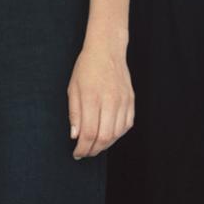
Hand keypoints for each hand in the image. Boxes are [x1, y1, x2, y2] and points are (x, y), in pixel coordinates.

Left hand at [67, 42, 134, 158]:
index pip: (88, 133)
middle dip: (93, 150)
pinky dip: (118, 134)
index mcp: (92, 98)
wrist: (107, 50)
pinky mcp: (131, 100)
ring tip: (96, 145)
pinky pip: (127, 125)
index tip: (77, 153)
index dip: (82, 148)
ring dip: (105, 144)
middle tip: (85, 152)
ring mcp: (123, 101)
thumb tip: (75, 136)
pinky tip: (109, 134)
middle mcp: (110, 101)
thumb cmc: (87, 68)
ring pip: (117, 134)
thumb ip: (74, 114)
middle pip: (104, 137)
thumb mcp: (73, 88)